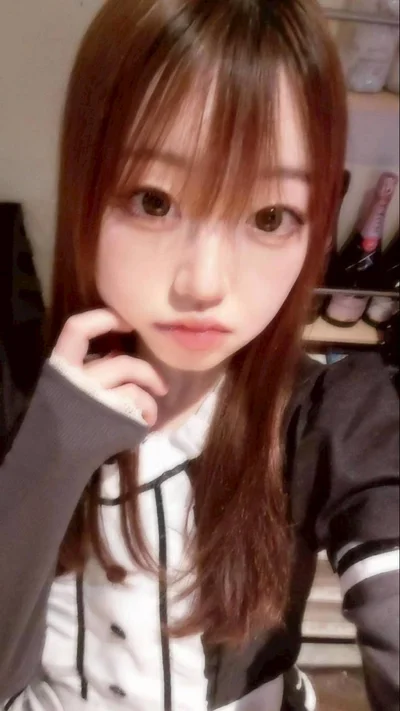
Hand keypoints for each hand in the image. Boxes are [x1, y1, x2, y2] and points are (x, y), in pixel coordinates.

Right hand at [53, 309, 166, 425]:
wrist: (54, 458)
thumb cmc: (66, 417)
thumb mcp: (69, 385)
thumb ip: (90, 366)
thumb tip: (121, 352)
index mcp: (61, 366)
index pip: (77, 328)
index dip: (104, 318)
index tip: (127, 322)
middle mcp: (76, 380)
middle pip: (123, 364)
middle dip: (147, 373)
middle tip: (161, 385)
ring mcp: (94, 402)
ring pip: (134, 389)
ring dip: (150, 399)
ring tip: (152, 411)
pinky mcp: (108, 422)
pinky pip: (138, 408)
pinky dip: (147, 414)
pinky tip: (146, 424)